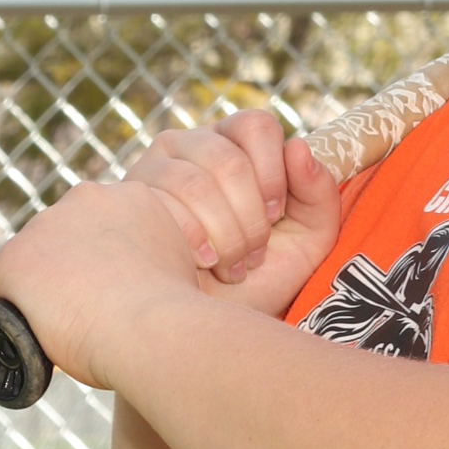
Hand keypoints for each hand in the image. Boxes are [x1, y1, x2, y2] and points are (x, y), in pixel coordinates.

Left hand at [0, 178, 203, 389]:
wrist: (155, 330)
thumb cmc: (179, 316)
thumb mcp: (182, 270)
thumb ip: (162, 261)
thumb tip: (149, 281)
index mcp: (133, 197)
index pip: (101, 227)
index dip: (103, 262)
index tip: (114, 292)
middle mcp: (86, 199)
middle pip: (63, 238)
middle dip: (69, 271)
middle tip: (89, 313)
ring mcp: (45, 227)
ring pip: (30, 263)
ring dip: (39, 290)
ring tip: (62, 330)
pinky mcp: (12, 259)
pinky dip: (5, 316)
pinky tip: (25, 336)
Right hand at [123, 111, 341, 316]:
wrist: (208, 322)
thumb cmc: (258, 278)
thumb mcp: (307, 242)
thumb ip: (319, 196)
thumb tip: (299, 149)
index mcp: (238, 144)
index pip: (256, 126)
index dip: (272, 172)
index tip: (275, 217)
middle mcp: (194, 145)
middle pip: (228, 159)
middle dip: (248, 218)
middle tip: (252, 255)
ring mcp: (155, 167)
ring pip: (195, 183)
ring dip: (222, 235)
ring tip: (229, 267)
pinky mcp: (130, 199)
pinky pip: (163, 207)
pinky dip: (192, 243)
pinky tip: (198, 264)